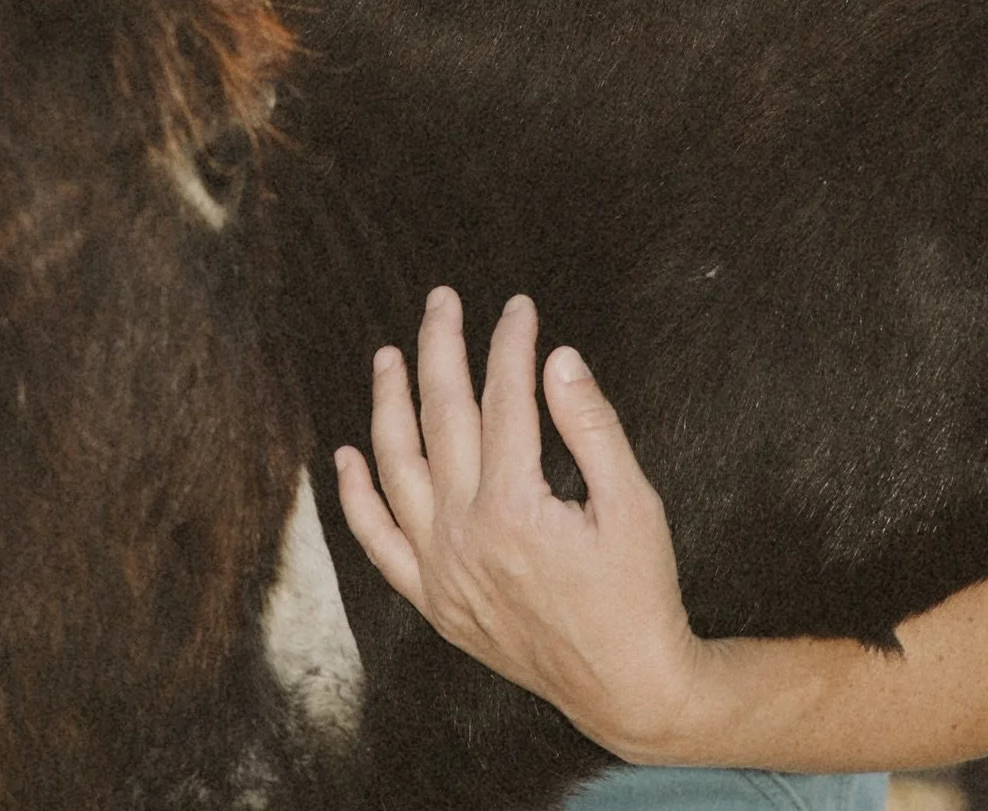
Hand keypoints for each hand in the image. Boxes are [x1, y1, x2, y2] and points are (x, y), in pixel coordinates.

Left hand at [334, 286, 713, 756]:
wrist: (628, 688)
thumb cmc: (639, 594)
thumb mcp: (635, 505)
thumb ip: (592, 427)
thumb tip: (558, 357)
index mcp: (513, 506)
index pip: (503, 398)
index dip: (510, 343)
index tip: (518, 307)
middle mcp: (464, 535)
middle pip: (441, 416)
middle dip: (440, 348)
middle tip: (442, 300)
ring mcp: (441, 570)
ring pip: (396, 468)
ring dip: (388, 405)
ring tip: (387, 357)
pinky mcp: (434, 601)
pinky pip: (379, 543)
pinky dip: (358, 498)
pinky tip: (348, 457)